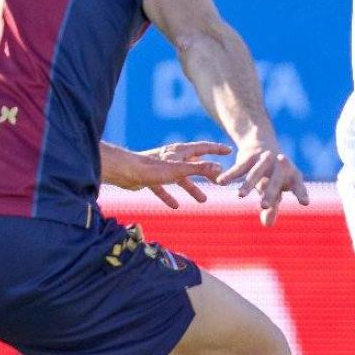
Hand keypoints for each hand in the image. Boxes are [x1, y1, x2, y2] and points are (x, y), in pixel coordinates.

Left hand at [106, 141, 230, 208]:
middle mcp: (172, 158)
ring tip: (203, 200)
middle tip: (219, 182)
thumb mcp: (181, 170)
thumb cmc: (153, 169)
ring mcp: (162, 168)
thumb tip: (220, 169)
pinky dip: (170, 196)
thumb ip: (200, 169)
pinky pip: (164, 189)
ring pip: (181, 179)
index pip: (203, 148)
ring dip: (192, 188)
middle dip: (207, 173)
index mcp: (181, 152)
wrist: (125, 172)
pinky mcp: (151, 179)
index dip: (217, 150)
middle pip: (194, 165)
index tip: (229, 151)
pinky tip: (174, 206)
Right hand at [217, 142, 309, 226]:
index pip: (298, 186)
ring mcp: (265, 159)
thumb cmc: (272, 174)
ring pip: (256, 172)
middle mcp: (281, 165)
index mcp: (292, 175)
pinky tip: (221, 182)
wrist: (260, 142)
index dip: (301, 193)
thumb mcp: (274, 190)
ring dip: (248, 184)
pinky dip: (231, 174)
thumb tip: (268, 225)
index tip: (305, 203)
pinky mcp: (250, 155)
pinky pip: (239, 167)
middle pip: (275, 181)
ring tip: (240, 196)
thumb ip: (273, 207)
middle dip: (270, 193)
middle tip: (264, 206)